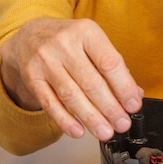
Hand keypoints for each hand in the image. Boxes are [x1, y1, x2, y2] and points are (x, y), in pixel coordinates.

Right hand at [0, 17, 142, 140]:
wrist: (29, 36)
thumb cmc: (68, 41)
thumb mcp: (92, 42)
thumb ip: (113, 66)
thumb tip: (133, 94)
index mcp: (86, 32)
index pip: (109, 63)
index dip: (124, 87)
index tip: (133, 105)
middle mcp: (64, 44)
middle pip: (91, 82)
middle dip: (110, 108)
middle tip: (122, 124)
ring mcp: (45, 61)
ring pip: (71, 95)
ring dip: (91, 118)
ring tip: (105, 131)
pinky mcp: (32, 78)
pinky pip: (50, 103)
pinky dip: (65, 120)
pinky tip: (78, 131)